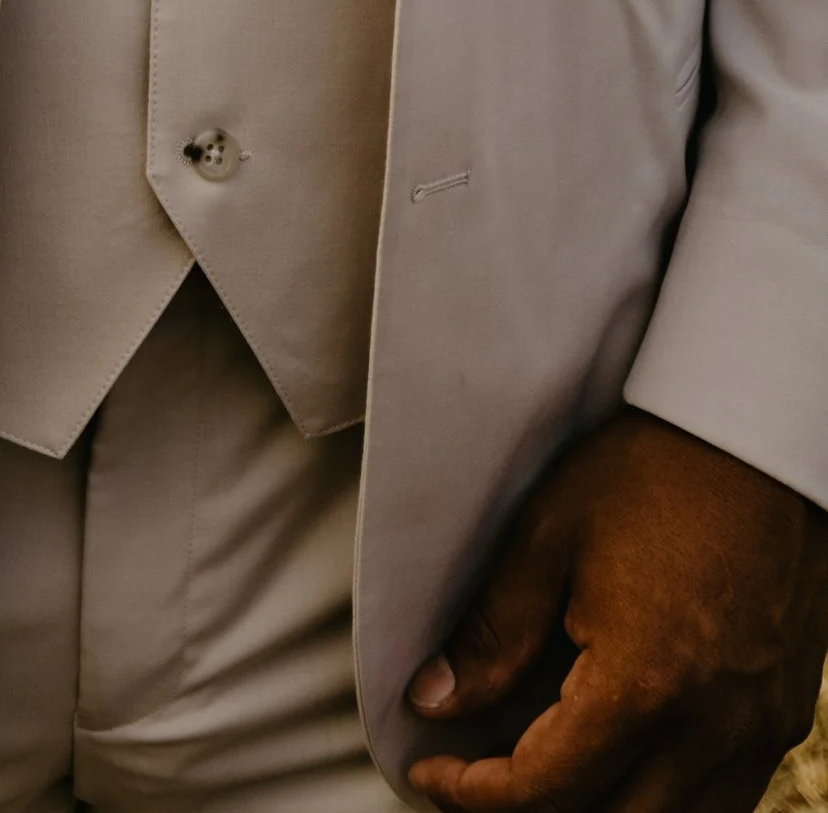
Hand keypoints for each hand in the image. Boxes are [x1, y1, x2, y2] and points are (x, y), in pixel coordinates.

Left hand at [405, 407, 827, 810]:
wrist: (756, 439)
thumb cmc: (655, 472)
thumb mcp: (551, 536)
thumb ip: (493, 633)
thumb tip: (437, 698)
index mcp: (645, 685)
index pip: (548, 788)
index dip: (475, 793)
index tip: (431, 773)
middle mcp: (710, 727)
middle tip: (478, 784)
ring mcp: (756, 729)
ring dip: (604, 811)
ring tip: (548, 777)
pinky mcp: (782, 716)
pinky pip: (724, 799)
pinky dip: (666, 801)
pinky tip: (625, 766)